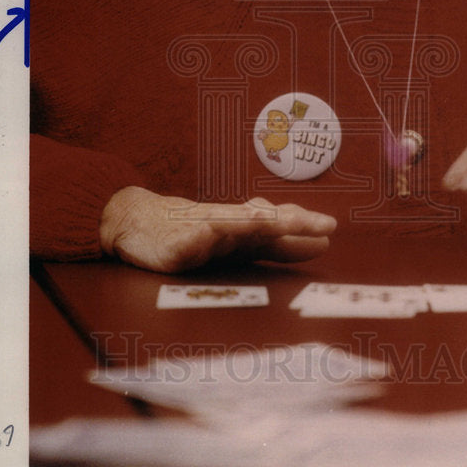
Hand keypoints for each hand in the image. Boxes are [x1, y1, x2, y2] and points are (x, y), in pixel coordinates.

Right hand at [99, 186, 335, 272]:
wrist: (138, 221)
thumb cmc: (193, 230)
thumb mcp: (239, 241)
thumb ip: (277, 244)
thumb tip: (320, 241)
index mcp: (246, 229)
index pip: (278, 228)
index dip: (303, 228)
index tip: (329, 228)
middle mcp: (230, 225)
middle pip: (265, 221)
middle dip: (293, 223)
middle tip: (323, 224)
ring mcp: (204, 230)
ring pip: (236, 224)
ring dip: (260, 222)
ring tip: (284, 222)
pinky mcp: (180, 243)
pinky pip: (197, 236)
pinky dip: (211, 230)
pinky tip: (219, 229)